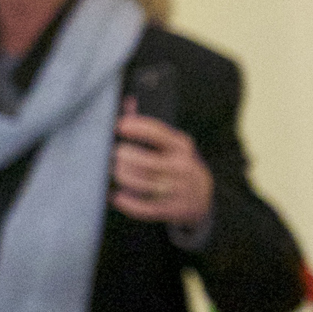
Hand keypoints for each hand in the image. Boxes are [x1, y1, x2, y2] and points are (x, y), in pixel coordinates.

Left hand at [113, 102, 212, 226]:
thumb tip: (127, 102)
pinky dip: (126, 202)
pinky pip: (144, 207)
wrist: (204, 197)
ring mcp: (177, 190)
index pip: (158, 133)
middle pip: (144, 161)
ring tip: (110, 171)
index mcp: (182, 146)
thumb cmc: (178, 164)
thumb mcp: (172, 144)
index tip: (118, 125)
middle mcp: (182, 167)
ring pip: (141, 183)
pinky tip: (114, 195)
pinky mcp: (172, 209)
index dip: (136, 127)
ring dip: (121, 177)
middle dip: (121, 156)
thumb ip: (149, 127)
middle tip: (108, 154)